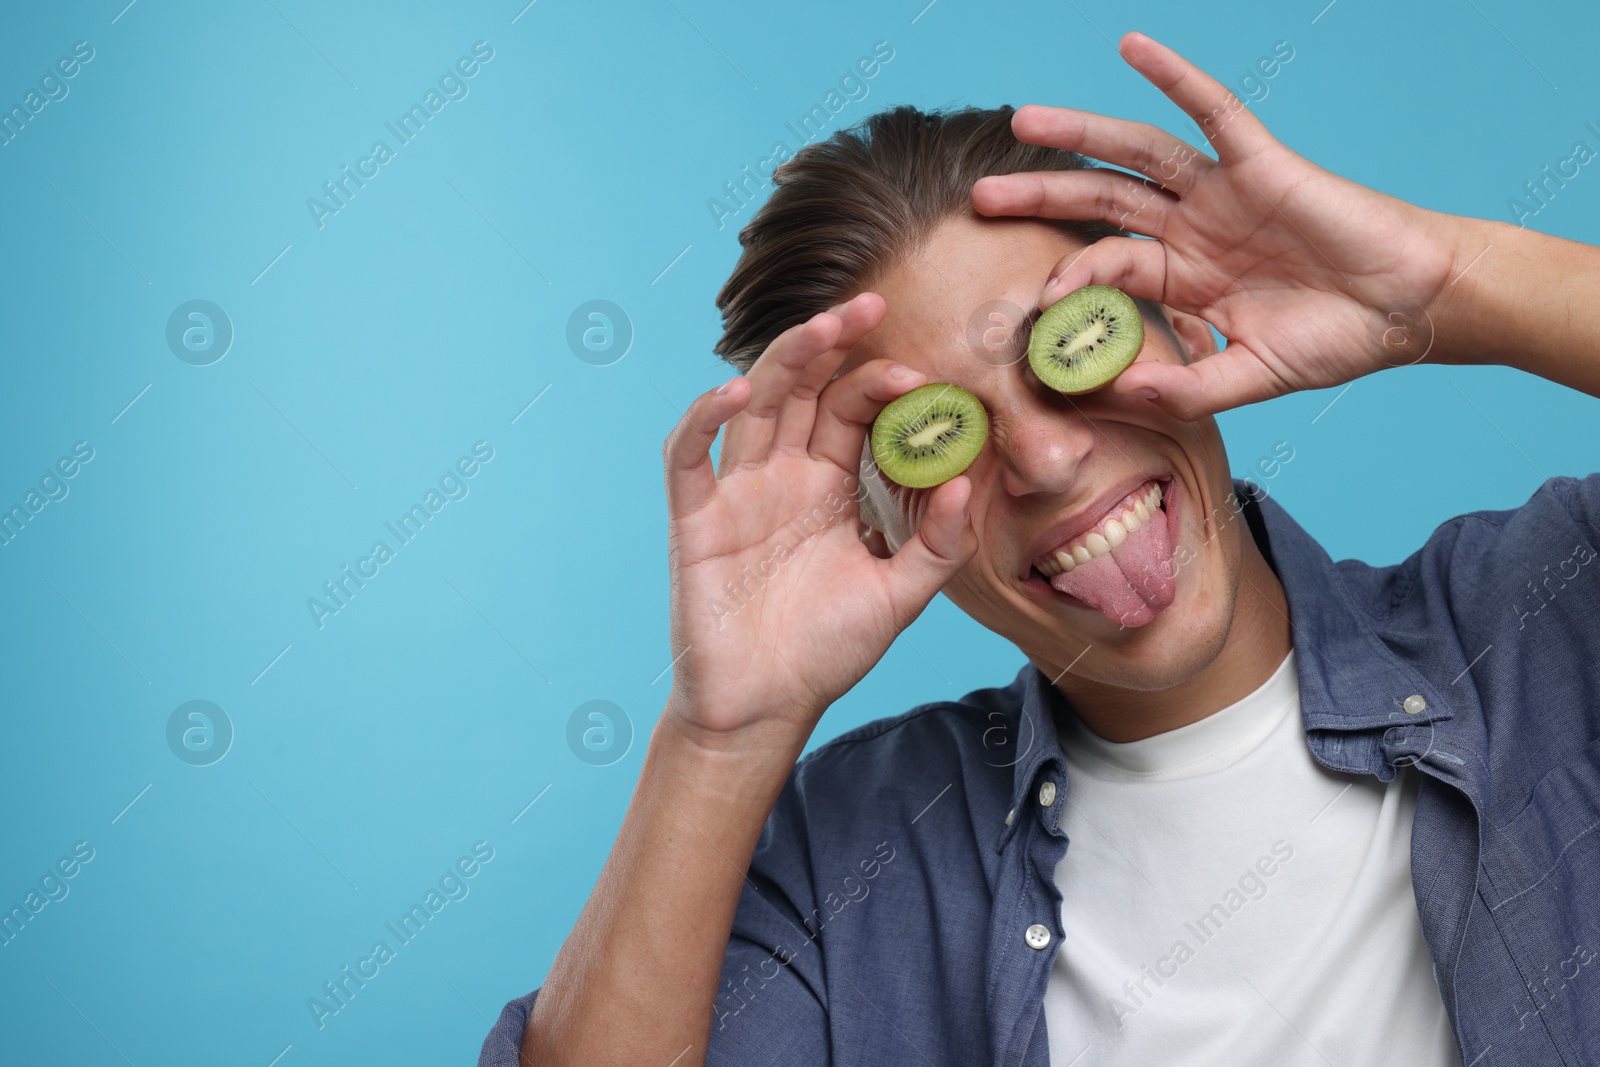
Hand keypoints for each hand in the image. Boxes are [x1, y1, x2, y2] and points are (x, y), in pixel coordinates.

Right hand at [661, 293, 977, 744]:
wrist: (767, 706)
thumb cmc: (828, 650)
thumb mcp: (899, 596)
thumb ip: (938, 543)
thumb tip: (970, 479)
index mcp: (828, 484)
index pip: (850, 408)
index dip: (880, 382)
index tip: (922, 378)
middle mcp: (781, 476)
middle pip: (802, 387)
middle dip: (831, 342)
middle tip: (871, 302)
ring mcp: (736, 492)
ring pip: (754, 404)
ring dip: (782, 360)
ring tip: (821, 327)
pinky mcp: (695, 519)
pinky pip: (690, 456)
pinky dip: (704, 418)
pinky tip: (736, 393)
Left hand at [972, 32, 1474, 419]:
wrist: (1408, 309)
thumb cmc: (1335, 341)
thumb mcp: (1249, 377)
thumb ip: (1187, 389)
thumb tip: (1122, 396)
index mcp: (1182, 278)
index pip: (1106, 272)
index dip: (1068, 287)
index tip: (1034, 311)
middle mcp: (1191, 229)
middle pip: (1099, 203)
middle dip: (1040, 198)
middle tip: (980, 197)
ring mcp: (1221, 193)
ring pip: (1136, 155)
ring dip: (1080, 135)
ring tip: (1023, 122)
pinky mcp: (1260, 163)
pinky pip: (1212, 110)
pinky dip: (1174, 76)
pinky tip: (1132, 48)